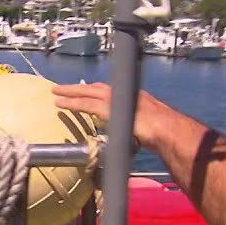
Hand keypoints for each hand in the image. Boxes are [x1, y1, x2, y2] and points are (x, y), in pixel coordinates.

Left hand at [52, 82, 175, 150]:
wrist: (169, 131)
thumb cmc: (164, 133)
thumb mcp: (147, 127)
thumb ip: (136, 128)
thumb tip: (132, 137)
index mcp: (134, 96)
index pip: (109, 91)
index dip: (94, 91)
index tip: (83, 91)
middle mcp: (125, 93)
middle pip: (96, 87)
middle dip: (79, 88)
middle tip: (62, 88)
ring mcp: (119, 98)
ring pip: (89, 91)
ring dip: (71, 91)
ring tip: (56, 92)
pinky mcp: (112, 108)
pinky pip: (87, 104)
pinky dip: (73, 103)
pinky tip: (61, 104)